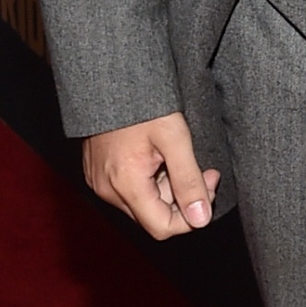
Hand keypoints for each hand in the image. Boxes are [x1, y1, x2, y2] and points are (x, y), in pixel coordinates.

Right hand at [83, 111, 220, 238]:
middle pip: (153, 217)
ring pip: (143, 205)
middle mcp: (107, 190)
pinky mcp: (96, 174)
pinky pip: (129, 192)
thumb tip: (201, 219)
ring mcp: (99, 183)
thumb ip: (189, 180)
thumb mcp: (175, 137)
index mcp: (125, 184)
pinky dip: (149, 181)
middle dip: (182, 198)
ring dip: (167, 189)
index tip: (209, 182)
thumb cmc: (141, 102)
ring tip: (175, 156)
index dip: (192, 215)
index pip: (163, 228)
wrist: (107, 78)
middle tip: (201, 168)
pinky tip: (156, 156)